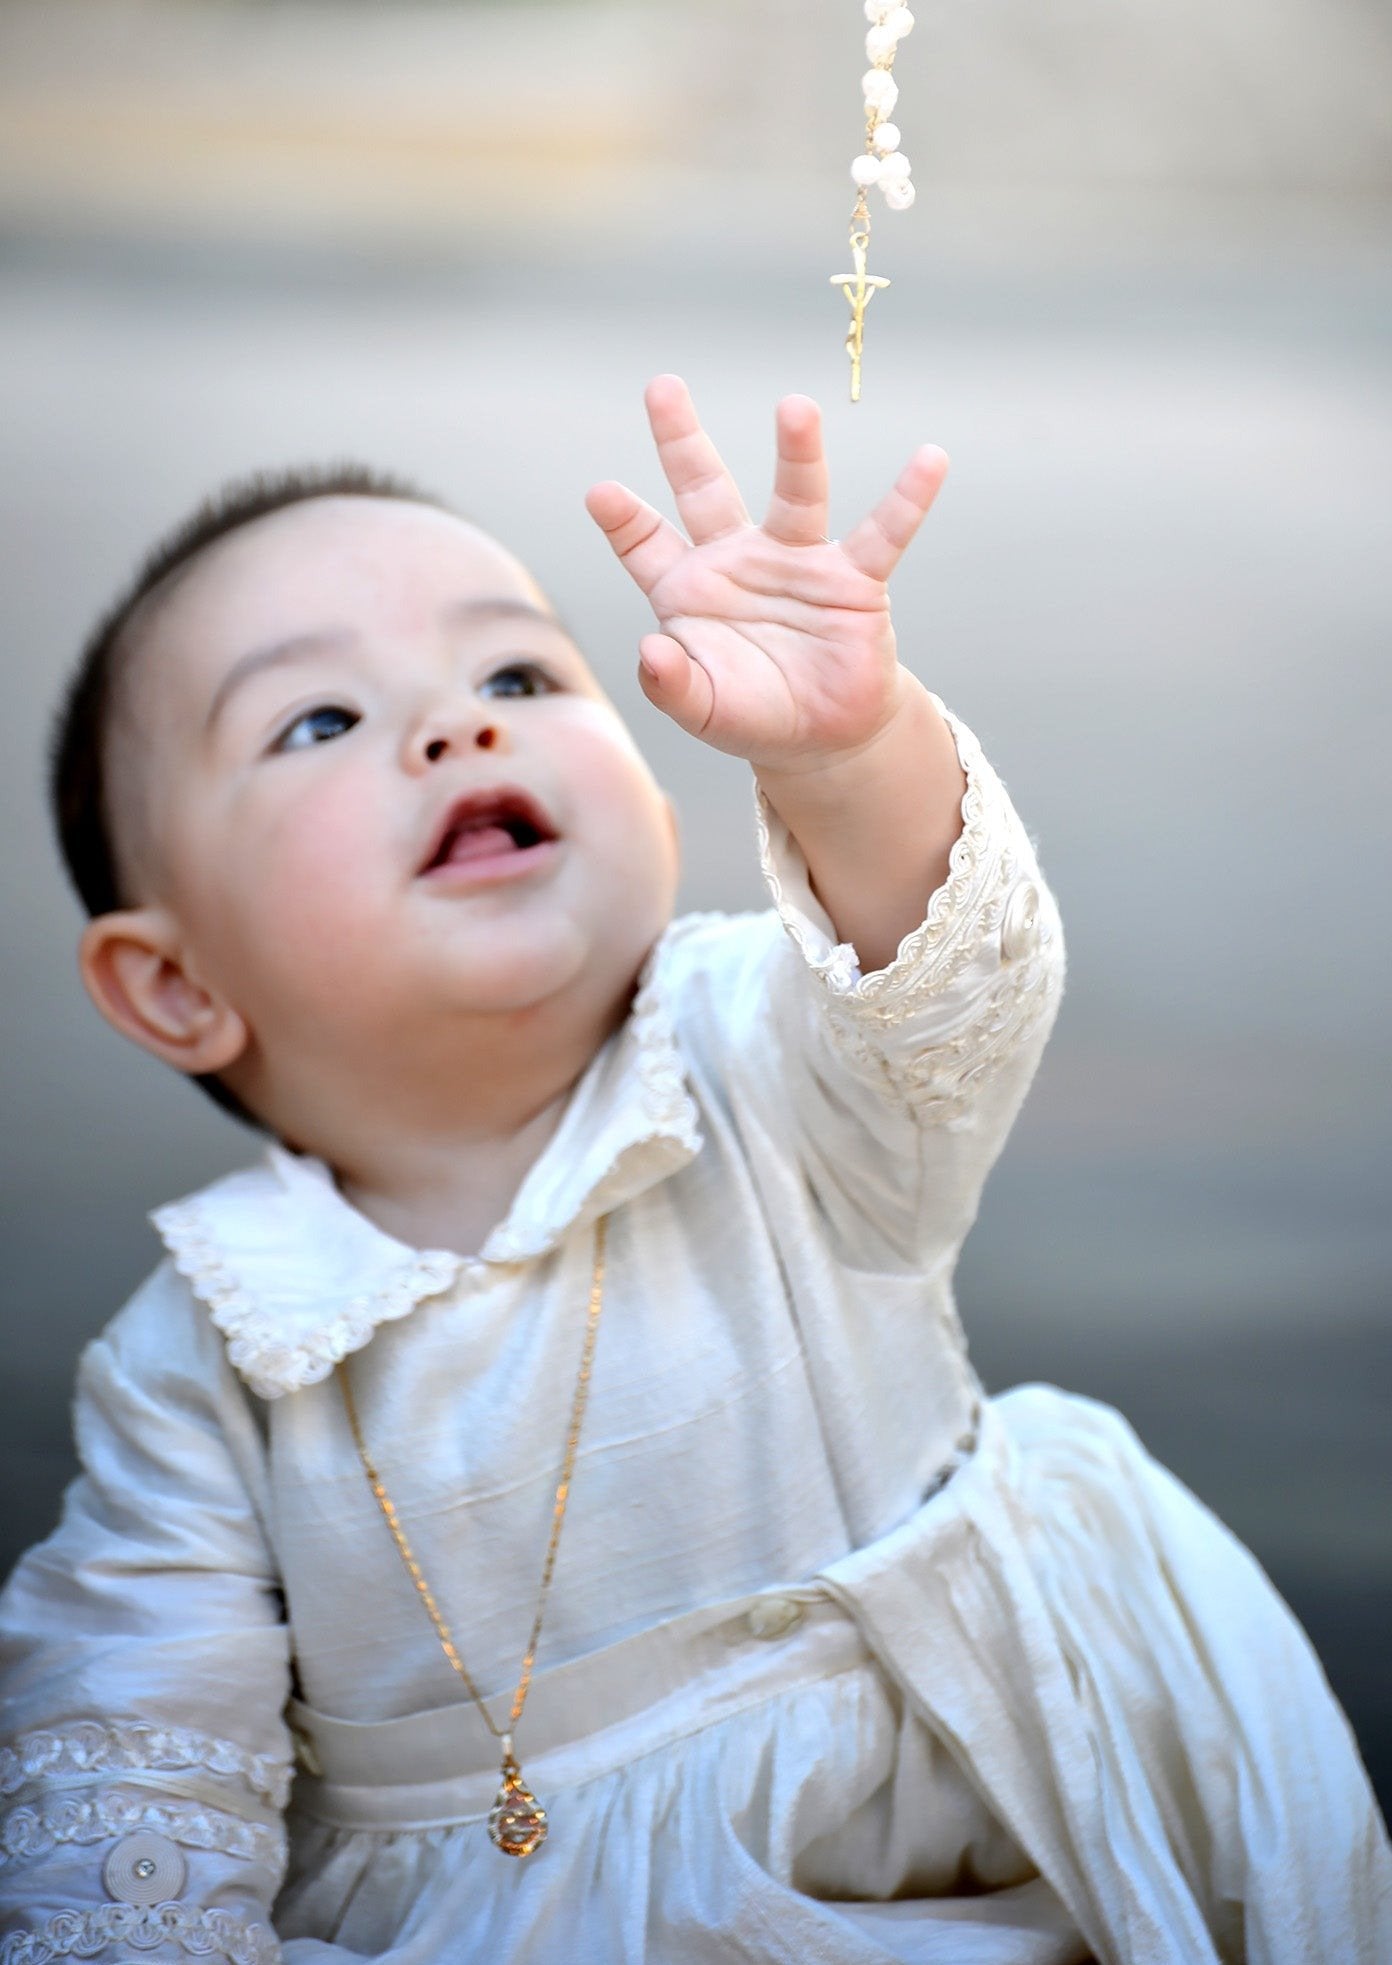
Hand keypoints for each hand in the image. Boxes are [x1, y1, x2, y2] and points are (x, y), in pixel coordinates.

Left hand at [586, 375, 948, 774]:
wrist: (823, 737)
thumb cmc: (753, 715)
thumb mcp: (702, 709)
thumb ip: (670, 684)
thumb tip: (650, 649)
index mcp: (689, 590)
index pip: (648, 545)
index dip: (625, 521)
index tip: (601, 494)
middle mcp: (738, 561)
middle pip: (705, 489)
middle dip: (683, 440)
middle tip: (661, 387)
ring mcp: (796, 563)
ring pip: (795, 498)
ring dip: (796, 453)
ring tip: (796, 407)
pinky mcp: (853, 581)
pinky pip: (884, 534)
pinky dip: (908, 499)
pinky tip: (930, 459)